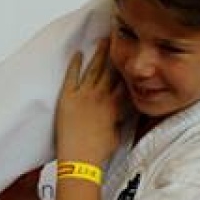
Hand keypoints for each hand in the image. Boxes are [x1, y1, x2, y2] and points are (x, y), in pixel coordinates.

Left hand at [54, 35, 126, 166]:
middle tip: (118, 39)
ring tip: (103, 41)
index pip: (125, 81)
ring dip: (99, 54)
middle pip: (111, 70)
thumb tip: (121, 114)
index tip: (131, 56)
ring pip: (94, 69)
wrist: (79, 160)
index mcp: (115, 105)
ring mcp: (84, 96)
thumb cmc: (98, 152)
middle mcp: (101, 97)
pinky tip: (78, 54)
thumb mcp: (116, 135)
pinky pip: (71, 76)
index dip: (129, 68)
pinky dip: (74, 64)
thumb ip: (119, 120)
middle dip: (115, 54)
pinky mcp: (67, 98)